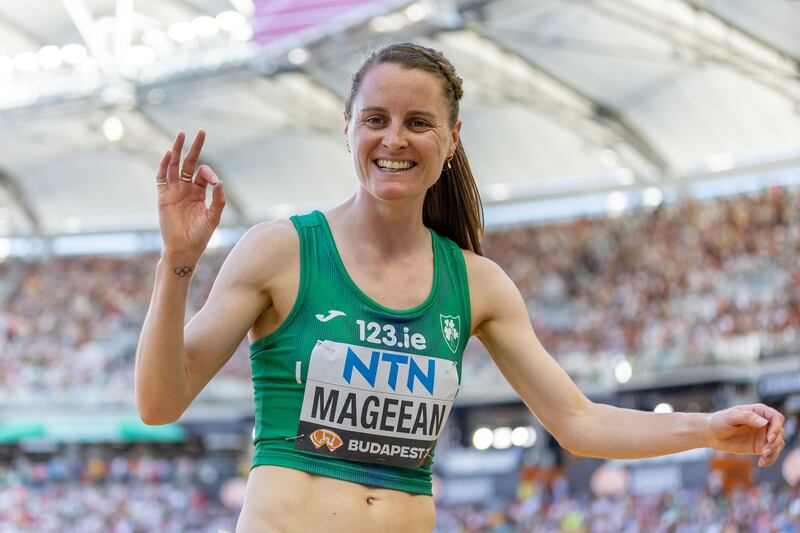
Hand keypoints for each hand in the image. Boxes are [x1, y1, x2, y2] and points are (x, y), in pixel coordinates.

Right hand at [156, 130, 225, 262]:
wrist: (184, 248)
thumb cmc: (200, 235)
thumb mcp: (213, 216)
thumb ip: (218, 200)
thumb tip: (220, 182)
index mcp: (199, 192)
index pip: (203, 173)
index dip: (209, 173)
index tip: (213, 182)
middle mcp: (186, 188)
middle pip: (189, 162)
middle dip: (194, 148)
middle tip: (201, 131)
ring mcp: (174, 191)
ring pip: (174, 166)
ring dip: (177, 150)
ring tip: (181, 134)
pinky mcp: (163, 196)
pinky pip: (162, 178)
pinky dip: (164, 165)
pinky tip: (168, 154)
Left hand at [707, 403, 784, 466]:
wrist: (711, 434)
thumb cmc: (719, 421)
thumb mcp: (730, 417)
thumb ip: (746, 417)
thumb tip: (764, 422)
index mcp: (758, 411)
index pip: (776, 418)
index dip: (777, 427)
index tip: (770, 437)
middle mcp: (763, 423)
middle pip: (780, 432)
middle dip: (775, 442)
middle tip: (765, 450)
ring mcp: (762, 435)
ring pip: (778, 444)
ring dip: (774, 451)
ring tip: (763, 457)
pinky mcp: (759, 447)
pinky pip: (771, 453)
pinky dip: (770, 459)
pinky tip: (762, 463)